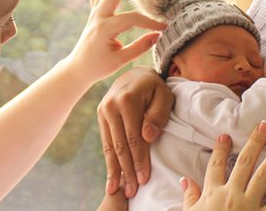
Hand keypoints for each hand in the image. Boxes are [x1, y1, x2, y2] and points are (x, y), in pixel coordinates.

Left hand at [65, 0, 166, 84]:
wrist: (78, 69)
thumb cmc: (98, 67)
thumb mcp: (120, 61)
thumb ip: (139, 47)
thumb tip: (157, 36)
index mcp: (104, 29)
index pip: (132, 18)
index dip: (150, 22)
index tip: (163, 28)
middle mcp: (97, 17)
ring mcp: (93, 13)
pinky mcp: (93, 14)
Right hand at [97, 67, 173, 197]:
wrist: (136, 74)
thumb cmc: (155, 87)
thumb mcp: (164, 95)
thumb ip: (158, 114)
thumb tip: (147, 136)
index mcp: (127, 100)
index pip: (134, 137)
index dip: (139, 160)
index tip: (144, 178)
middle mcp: (111, 106)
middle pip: (120, 145)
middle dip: (127, 170)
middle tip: (132, 191)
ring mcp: (103, 111)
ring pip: (109, 147)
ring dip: (115, 170)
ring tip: (118, 190)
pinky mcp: (101, 117)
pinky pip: (105, 143)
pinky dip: (109, 162)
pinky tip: (111, 178)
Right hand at [181, 122, 265, 210]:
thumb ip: (190, 197)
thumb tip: (185, 180)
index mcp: (213, 193)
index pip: (216, 166)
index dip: (221, 149)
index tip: (226, 134)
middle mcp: (232, 194)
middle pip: (244, 163)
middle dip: (254, 142)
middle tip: (264, 124)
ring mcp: (249, 205)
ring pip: (264, 175)